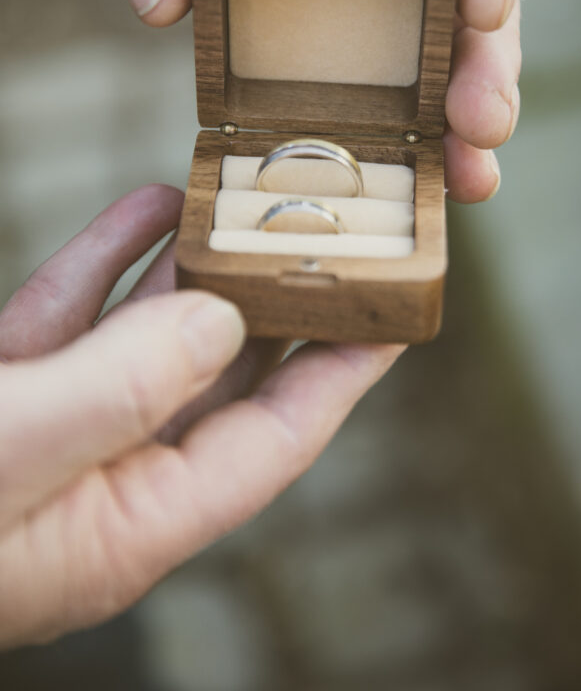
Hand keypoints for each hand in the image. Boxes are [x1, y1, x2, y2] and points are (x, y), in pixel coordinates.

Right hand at [0, 185, 403, 645]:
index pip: (272, 444)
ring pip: (148, 334)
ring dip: (195, 267)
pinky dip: (109, 255)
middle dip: (277, 308)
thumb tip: (219, 327)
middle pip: (221, 380)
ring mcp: (49, 424)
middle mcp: (102, 475)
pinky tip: (148, 202)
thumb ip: (122, 391)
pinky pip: (73, 310)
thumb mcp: (8, 455)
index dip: (341, 378)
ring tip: (248, 202)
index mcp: (127, 522)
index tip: (398, 317)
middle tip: (335, 239)